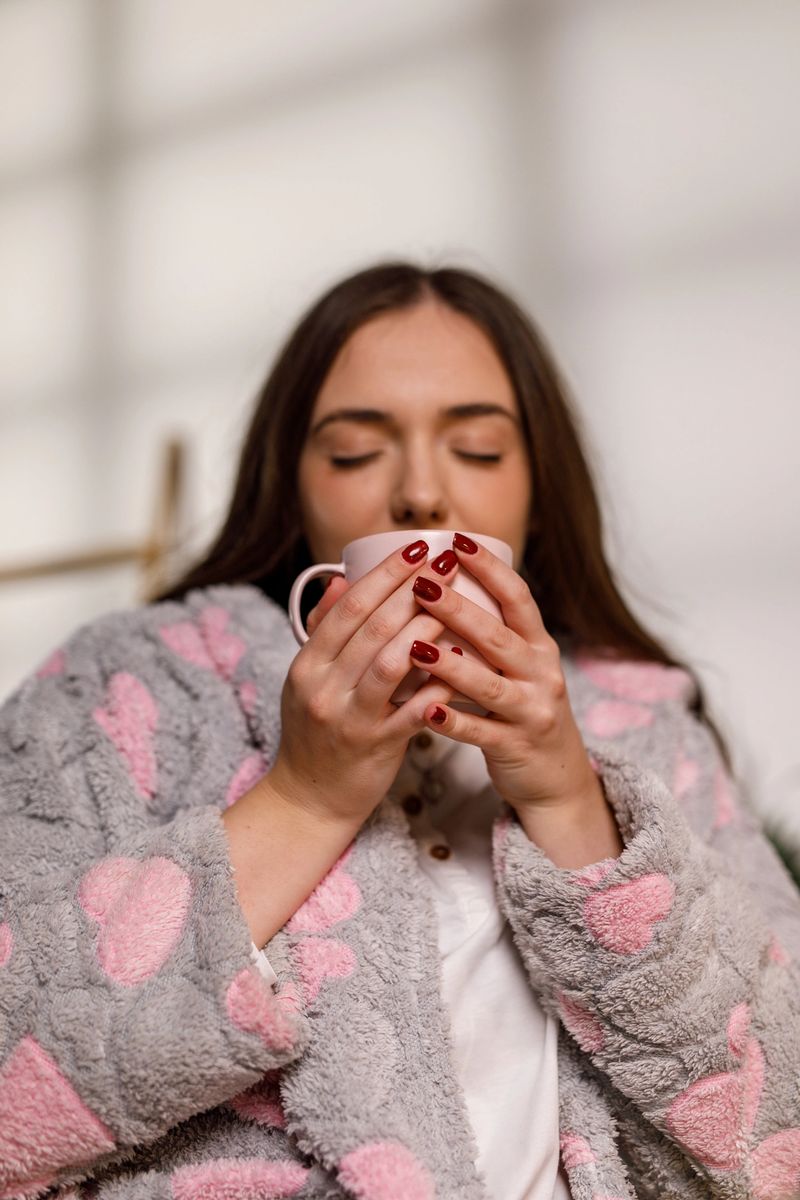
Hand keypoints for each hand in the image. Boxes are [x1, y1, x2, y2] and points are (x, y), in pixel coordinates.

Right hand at [269, 541, 457, 827]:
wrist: (309, 799)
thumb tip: (338, 578)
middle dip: (412, 589)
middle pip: (371, 627)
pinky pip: (412, 709)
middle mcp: (322, 687)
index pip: (348, 607)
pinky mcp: (374, 747)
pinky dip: (438, 683)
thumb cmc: (318, 732)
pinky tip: (464, 662)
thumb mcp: (309, 679)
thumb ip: (325, 630)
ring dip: (426, 629)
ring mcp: (348, 718)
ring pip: (390, 663)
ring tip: (457, 603)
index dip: (385, 574)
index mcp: (308, 664)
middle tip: (447, 562)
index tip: (418, 547)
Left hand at [407, 534, 621, 864]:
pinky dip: (453, 722)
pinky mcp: (516, 747)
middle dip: (459, 608)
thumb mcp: (517, 666)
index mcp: (538, 645)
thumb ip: (489, 632)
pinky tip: (426, 711)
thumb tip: (444, 584)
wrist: (557, 777)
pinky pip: (481, 733)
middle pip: (498, 635)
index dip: (489, 568)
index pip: (517, 597)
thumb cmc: (523, 709)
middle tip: (422, 584)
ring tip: (414, 646)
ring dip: (450, 665)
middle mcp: (541, 673)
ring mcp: (531, 711)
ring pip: (489, 684)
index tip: (457, 541)